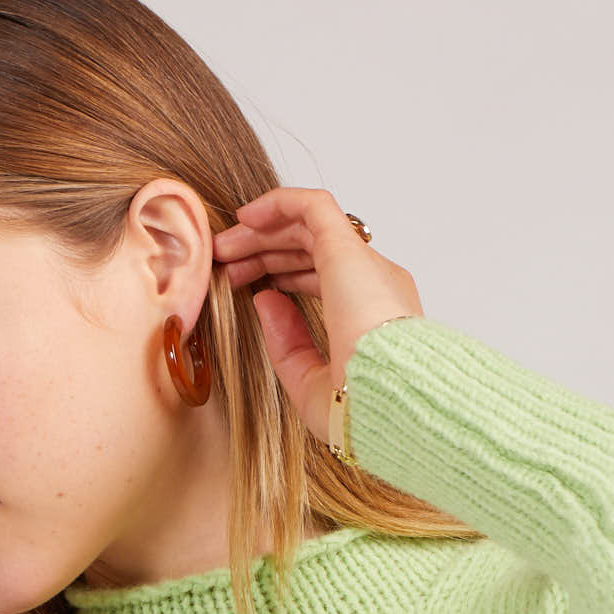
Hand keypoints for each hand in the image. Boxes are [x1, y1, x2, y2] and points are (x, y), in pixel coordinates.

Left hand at [212, 186, 423, 450]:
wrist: (388, 402)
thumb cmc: (361, 409)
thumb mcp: (310, 383)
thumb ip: (288, 344)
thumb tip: (264, 298)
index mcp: (369, 315)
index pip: (322, 278)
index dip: (279, 276)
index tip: (242, 285)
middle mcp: (371, 283)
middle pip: (311, 250)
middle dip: (264, 251)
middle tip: (225, 262)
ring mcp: (363, 263)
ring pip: (308, 227)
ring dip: (263, 231)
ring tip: (225, 245)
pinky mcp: (348, 249)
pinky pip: (313, 206)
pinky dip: (279, 203)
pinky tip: (247, 215)